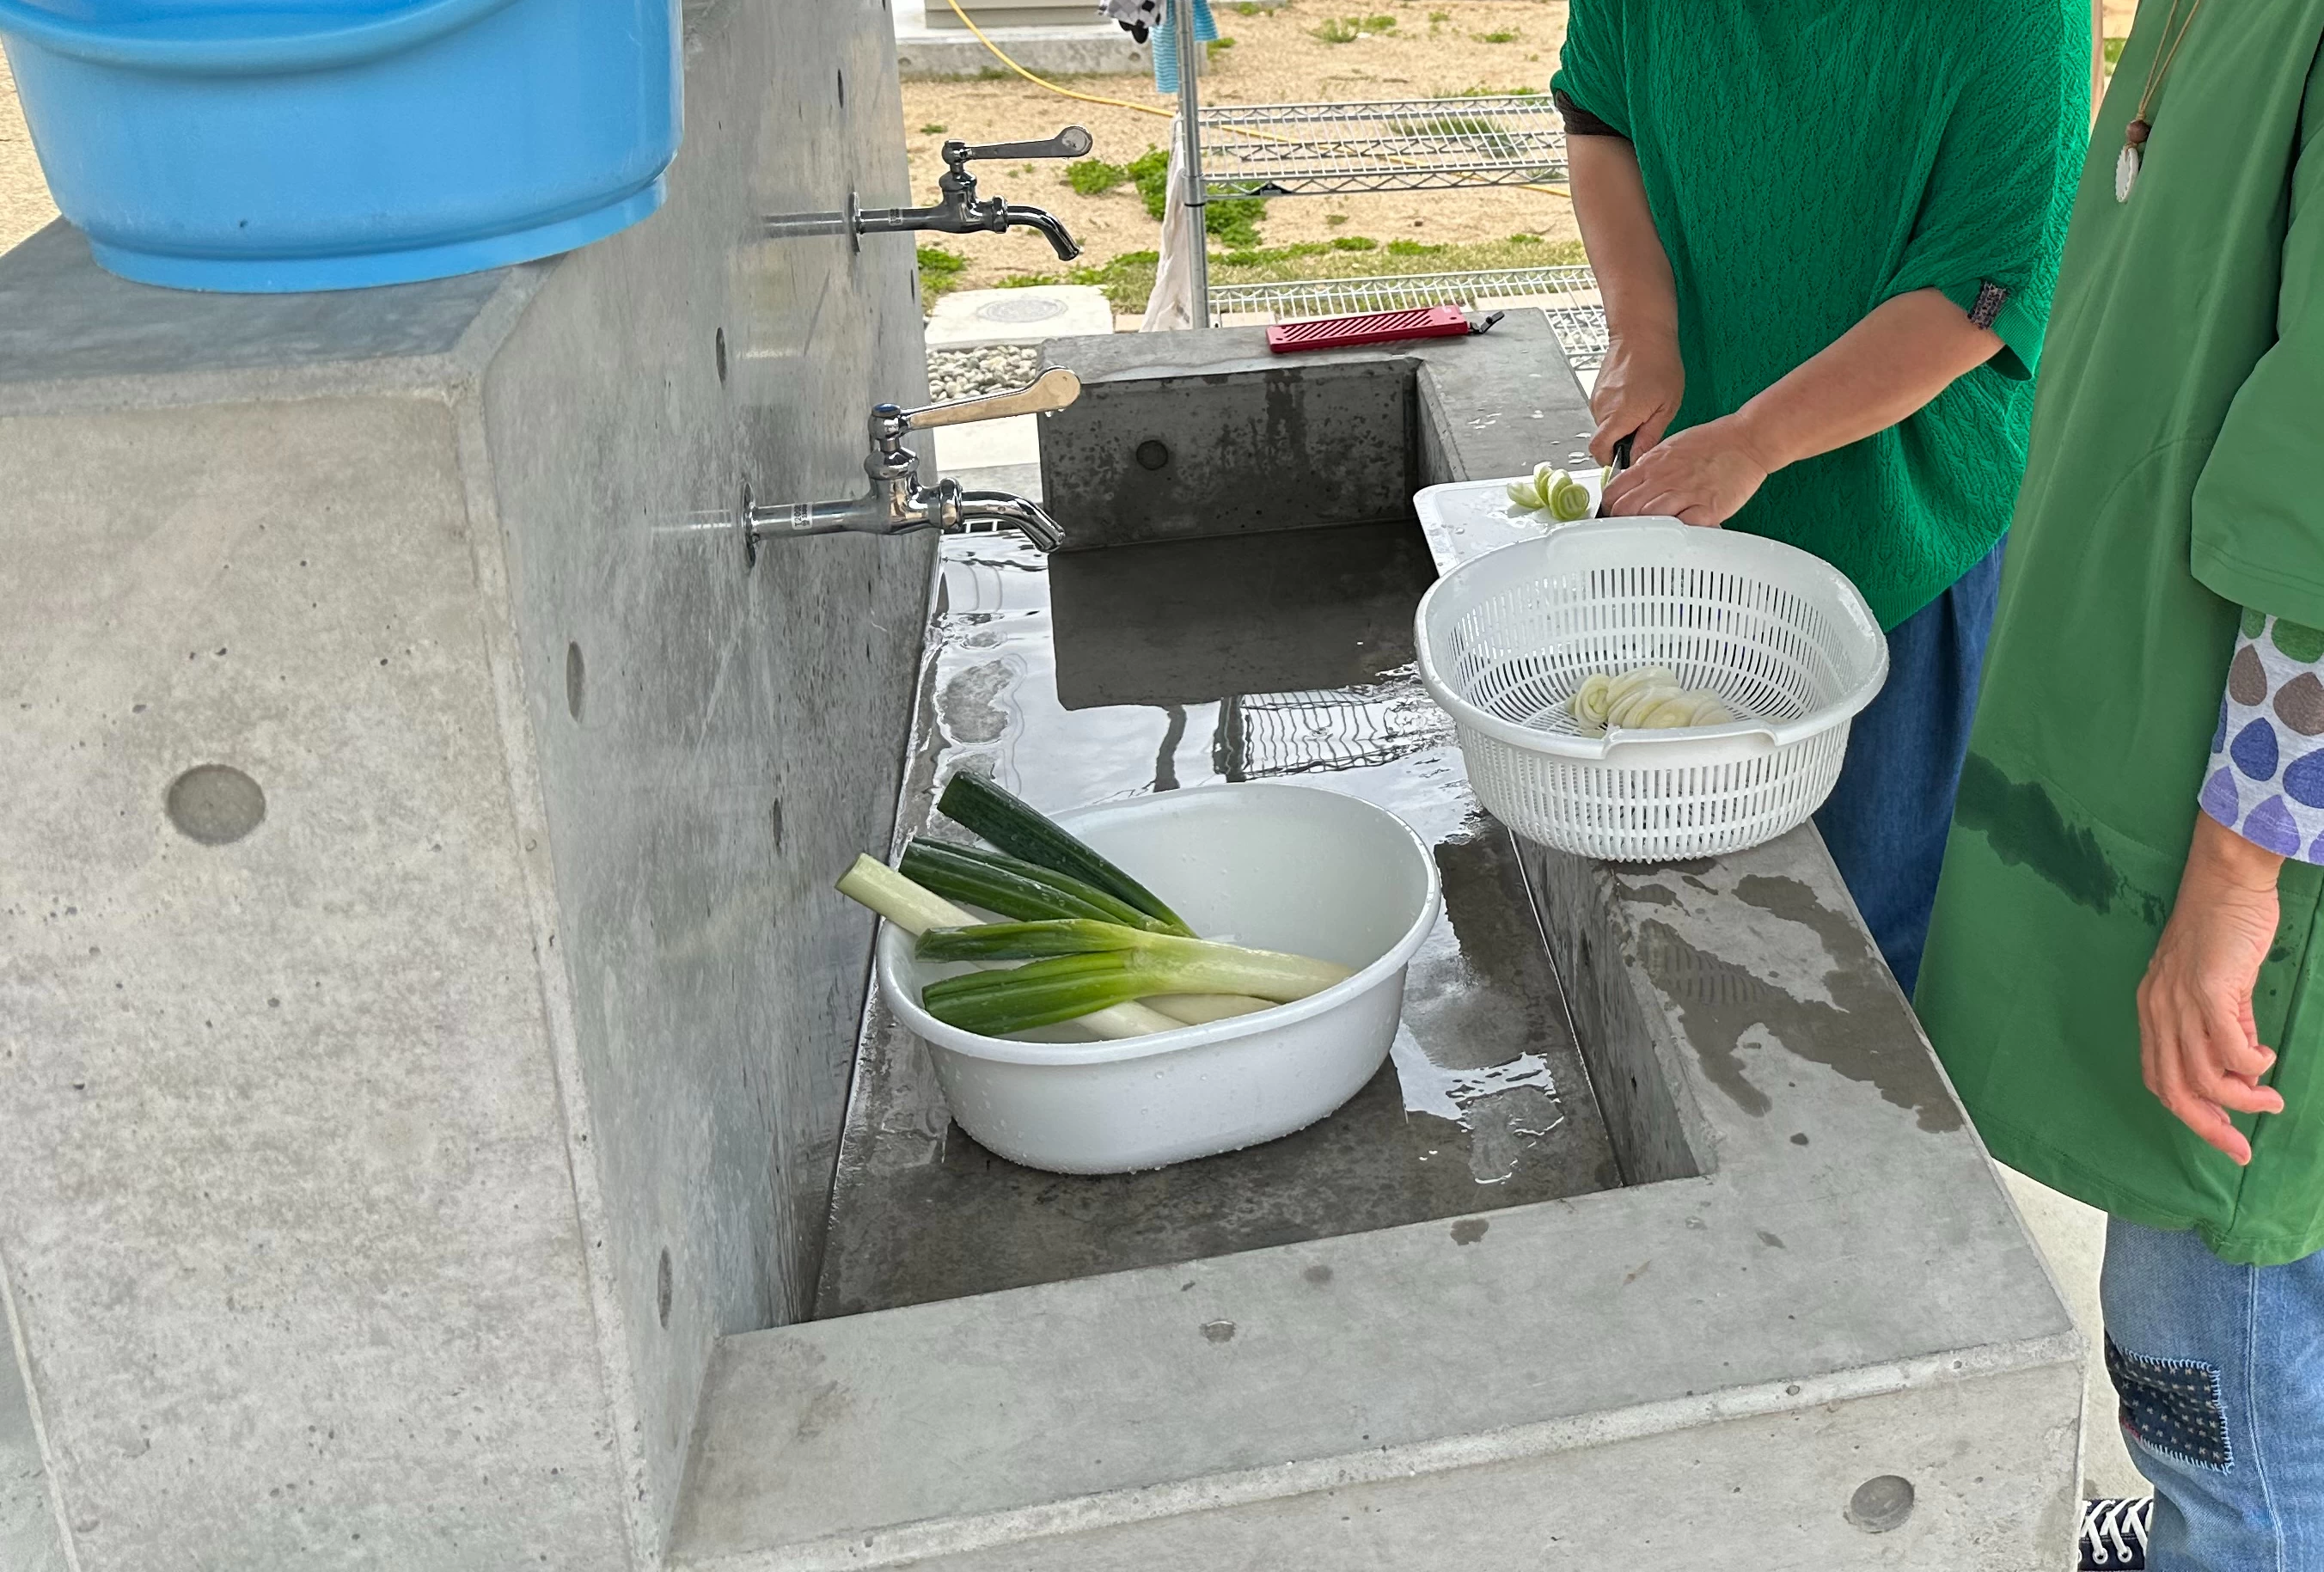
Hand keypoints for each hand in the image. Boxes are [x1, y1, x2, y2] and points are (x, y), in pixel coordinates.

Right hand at [1588, 328, 1683, 466]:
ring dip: (1621, 425)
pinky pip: (1605, 412)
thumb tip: (1638, 459)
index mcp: (1619, 416)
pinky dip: (1618, 412)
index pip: (1599, 451)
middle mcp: (1602, 409)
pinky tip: (1636, 397)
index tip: (1626, 460)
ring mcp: (1597, 399)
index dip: (1610, 461)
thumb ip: (1649, 437)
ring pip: (1606, 426)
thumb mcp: (1666, 406)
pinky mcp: (1597, 391)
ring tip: (1643, 407)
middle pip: (1604, 440)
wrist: (1642, 332)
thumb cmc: (1659, 363)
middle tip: (1645, 427)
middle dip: (1622, 441)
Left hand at [1598, 414, 1776, 527]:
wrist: (1746, 440)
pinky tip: (1674, 537)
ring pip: (1647, 520)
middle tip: (1627, 531)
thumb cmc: (1711, 443)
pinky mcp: (1706, 510)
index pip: (1613, 492)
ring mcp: (1684, 495)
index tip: (1612, 516)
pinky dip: (1674, 536)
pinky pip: (1681, 529)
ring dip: (1645, 531)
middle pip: (1625, 510)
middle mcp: (1663, 480)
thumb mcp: (1669, 448)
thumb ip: (1647, 469)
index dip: (1608, 507)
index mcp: (1651, 465)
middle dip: (1621, 523)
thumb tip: (1629, 486)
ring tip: (1649, 537)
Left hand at [2138, 814, 2287, 1163]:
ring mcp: (2180, 1001)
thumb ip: (2223, 1026)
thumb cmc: (2224, 928)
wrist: (2227, 879)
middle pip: (2173, 1089)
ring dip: (2240, 1098)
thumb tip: (2245, 1070)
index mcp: (2153, 1009)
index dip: (2188, 1113)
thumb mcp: (2215, 985)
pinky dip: (2250, 1065)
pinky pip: (2228, 1049)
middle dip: (2208, 1127)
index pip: (2159, 1077)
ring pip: (2202, 1076)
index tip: (2223, 1136)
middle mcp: (2158, 1009)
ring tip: (2269, 1099)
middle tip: (2241, 1149)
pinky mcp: (2209, 990)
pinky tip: (2266, 1059)